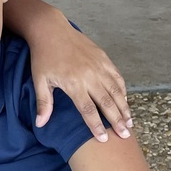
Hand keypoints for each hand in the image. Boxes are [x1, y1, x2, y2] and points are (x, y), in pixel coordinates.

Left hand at [29, 23, 131, 140]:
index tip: (103, 139)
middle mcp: (90, 76)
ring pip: (116, 90)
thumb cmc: (44, 57)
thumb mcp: (40, 81)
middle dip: (117, 120)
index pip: (89, 111)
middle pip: (107, 103)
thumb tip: (41, 125)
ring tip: (130, 121)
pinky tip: (125, 100)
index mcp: (74, 84)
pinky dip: (123, 90)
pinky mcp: (104, 58)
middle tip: (125, 135)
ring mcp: (99, 66)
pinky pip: (117, 76)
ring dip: (124, 107)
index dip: (96, 126)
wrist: (52, 30)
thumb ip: (43, 103)